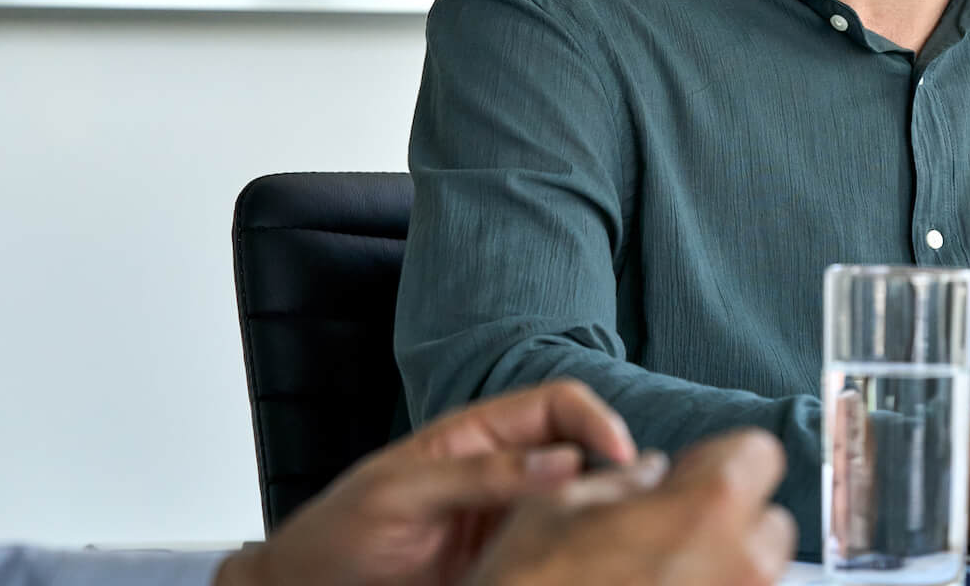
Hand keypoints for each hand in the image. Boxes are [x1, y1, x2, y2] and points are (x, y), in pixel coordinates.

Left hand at [218, 379, 641, 585]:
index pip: (559, 405)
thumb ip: (479, 474)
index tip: (620, 456)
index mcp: (479, 435)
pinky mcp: (508, 564)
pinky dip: (580, 553)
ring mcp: (508, 520)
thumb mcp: (401, 494)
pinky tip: (587, 563)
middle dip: (616, 469)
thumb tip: (565, 462)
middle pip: (583, 453)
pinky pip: (557, 553)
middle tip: (633, 503)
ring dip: (603, 513)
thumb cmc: (336, 535)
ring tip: (614, 537)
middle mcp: (504, 473)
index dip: (596, 420)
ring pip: (578, 504)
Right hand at [463, 429, 797, 585]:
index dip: (720, 459)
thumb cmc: (528, 585)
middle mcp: (739, 564)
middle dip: (730, 519)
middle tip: (674, 530)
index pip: (759, 453)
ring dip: (720, 564)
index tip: (690, 476)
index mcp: (707, 507)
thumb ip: (619, 480)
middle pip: (768, 522)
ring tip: (658, 571)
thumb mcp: (557, 508)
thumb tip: (648, 473)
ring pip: (755, 573)